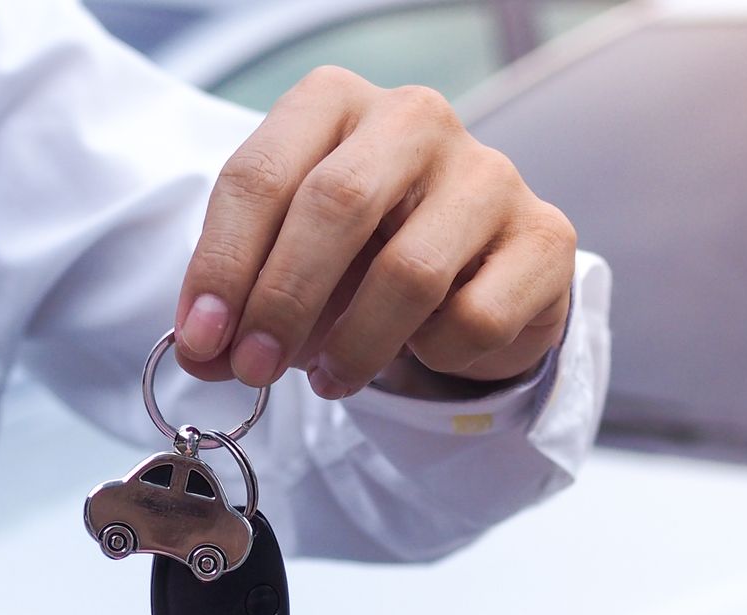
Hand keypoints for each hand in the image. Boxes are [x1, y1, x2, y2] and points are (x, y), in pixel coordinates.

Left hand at [173, 67, 576, 399]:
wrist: (480, 270)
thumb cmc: (373, 254)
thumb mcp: (296, 261)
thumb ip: (246, 299)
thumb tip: (203, 355)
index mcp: (336, 102)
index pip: (261, 175)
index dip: (223, 266)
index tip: (202, 341)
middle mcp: (414, 119)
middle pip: (336, 207)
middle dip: (283, 302)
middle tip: (255, 370)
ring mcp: (488, 172)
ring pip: (410, 272)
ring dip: (355, 345)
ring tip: (330, 380)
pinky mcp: (544, 235)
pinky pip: (475, 316)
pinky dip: (437, 352)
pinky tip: (426, 348)